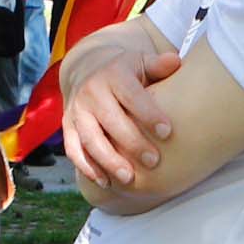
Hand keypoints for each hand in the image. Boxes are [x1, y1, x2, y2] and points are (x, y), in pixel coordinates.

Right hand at [61, 23, 185, 189]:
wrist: (88, 68)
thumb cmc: (127, 71)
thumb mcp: (142, 62)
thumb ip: (159, 65)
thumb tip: (175, 62)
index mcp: (113, 74)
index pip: (131, 95)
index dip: (148, 114)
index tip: (167, 132)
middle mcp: (91, 92)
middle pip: (111, 121)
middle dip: (132, 143)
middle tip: (154, 161)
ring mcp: (77, 110)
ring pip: (90, 139)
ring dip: (109, 161)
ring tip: (129, 178)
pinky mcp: (67, 126)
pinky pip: (74, 150)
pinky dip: (87, 168)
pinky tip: (106, 182)